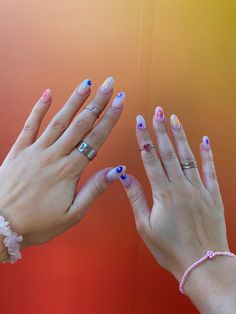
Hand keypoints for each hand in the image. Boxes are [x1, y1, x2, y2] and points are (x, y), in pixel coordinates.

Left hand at [0, 77, 125, 255]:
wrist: (1, 226)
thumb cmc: (37, 223)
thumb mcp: (72, 215)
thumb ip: (93, 191)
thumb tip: (115, 172)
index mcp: (69, 171)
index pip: (95, 139)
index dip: (109, 119)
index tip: (120, 102)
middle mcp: (54, 156)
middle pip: (80, 124)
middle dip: (97, 103)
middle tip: (109, 85)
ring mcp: (35, 151)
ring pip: (58, 120)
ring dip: (74, 101)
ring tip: (87, 84)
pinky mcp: (19, 151)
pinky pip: (30, 125)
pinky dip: (39, 108)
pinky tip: (48, 94)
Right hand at [119, 107, 235, 312]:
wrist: (202, 264)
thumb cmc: (170, 249)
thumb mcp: (145, 226)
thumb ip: (136, 197)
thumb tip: (123, 175)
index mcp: (163, 194)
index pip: (150, 159)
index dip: (144, 139)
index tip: (139, 122)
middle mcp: (181, 187)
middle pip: (169, 153)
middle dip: (161, 130)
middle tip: (157, 111)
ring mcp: (199, 189)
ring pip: (188, 156)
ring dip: (181, 136)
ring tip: (174, 119)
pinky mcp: (213, 195)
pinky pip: (210, 170)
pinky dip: (207, 154)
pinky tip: (205, 139)